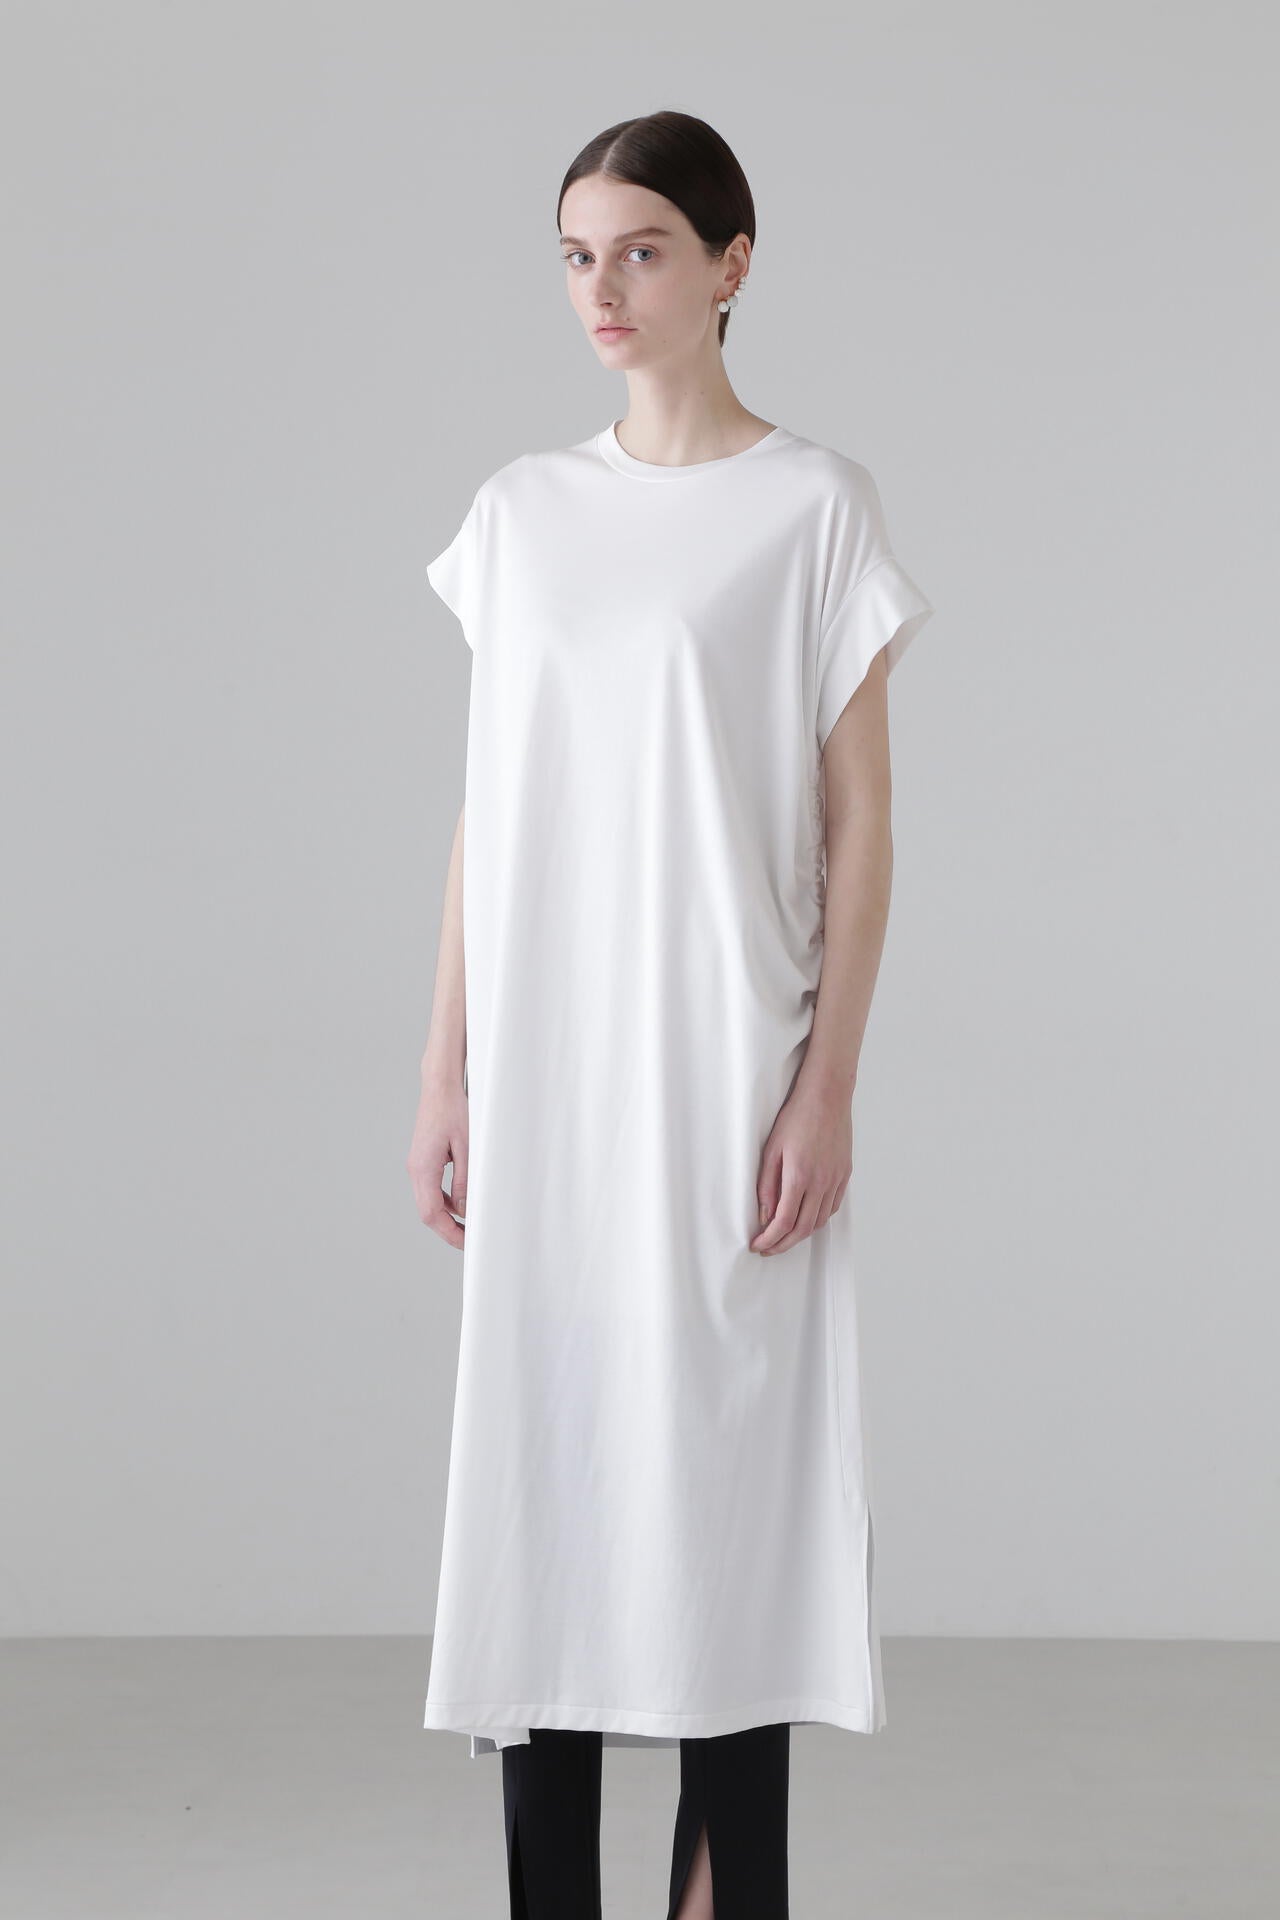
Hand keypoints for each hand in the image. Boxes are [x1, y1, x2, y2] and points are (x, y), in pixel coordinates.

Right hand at [407, 1075, 468, 1248]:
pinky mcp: (423, 1160)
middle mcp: (415, 1170)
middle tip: (469, 1240)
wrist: (439, 1085)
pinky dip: (445, 1199)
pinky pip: (431, 1187)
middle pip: (427, 1212)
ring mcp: (417, 1165)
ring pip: (429, 1201)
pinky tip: (462, 1202)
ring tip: (468, 1225)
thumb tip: (464, 1209)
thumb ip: (464, 1181)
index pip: (431, 1214)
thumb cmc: (453, 1110)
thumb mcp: (466, 1148)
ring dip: (447, 1215)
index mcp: (423, 1169)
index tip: (466, 1243)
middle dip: (447, 1229)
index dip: (448, 1233)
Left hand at [749, 1081, 852, 1253]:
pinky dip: (818, 1218)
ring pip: (820, 1220)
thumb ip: (766, 1185)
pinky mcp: (845, 1174)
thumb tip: (764, 1214)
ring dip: (801, 1234)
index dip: (769, 1239)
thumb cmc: (796, 1117)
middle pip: (803, 1228)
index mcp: (799, 1176)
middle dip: (783, 1244)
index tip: (758, 1244)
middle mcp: (821, 1182)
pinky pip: (832, 1206)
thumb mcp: (771, 1149)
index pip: (783, 1221)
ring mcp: (836, 1179)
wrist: (827, 1096)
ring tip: (784, 1235)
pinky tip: (806, 1217)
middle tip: (768, 1248)